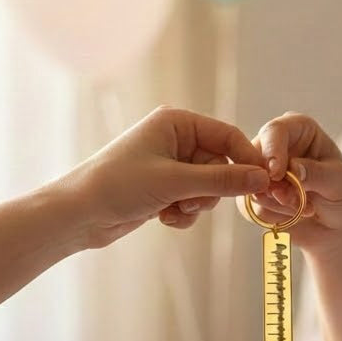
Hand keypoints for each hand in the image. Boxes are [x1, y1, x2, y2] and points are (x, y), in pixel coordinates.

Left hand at [60, 106, 269, 247]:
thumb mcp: (176, 182)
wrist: (78, 214)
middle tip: (192, 201)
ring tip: (173, 209)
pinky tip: (163, 218)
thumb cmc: (119, 186)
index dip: (247, 160)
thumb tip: (261, 179)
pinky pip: (193, 200)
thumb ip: (222, 181)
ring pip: (208, 187)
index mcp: (177, 122)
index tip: (263, 184)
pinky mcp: (164, 187)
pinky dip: (184, 212)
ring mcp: (169, 164)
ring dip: (196, 204)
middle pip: (221, 165)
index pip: (228, 136)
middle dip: (211, 189)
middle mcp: (175, 139)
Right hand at [242, 112, 341, 251]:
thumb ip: (317, 173)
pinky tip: (292, 215)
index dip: (272, 151)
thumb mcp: (340, 182)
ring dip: (276, 204)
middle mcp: (275, 145)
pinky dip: (273, 216)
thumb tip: (292, 168)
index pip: (275, 130)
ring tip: (304, 208)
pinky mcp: (254, 194)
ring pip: (251, 185)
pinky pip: (251, 207)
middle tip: (296, 201)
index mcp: (298, 128)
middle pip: (254, 158)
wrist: (338, 225)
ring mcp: (261, 170)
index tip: (277, 174)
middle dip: (274, 185)